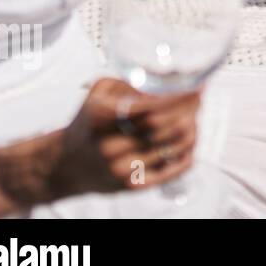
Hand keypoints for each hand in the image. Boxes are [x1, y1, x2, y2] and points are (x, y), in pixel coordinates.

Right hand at [0, 79, 201, 215]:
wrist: (66, 164)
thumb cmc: (89, 122)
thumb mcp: (99, 94)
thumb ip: (130, 82)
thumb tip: (168, 79)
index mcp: (101, 117)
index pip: (150, 107)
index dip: (179, 97)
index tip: (197, 87)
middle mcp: (109, 145)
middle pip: (164, 125)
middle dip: (189, 110)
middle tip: (198, 99)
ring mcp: (121, 168)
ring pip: (173, 146)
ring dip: (192, 129)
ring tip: (194, 118)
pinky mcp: (132, 186)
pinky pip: (172, 170)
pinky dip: (188, 153)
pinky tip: (190, 141)